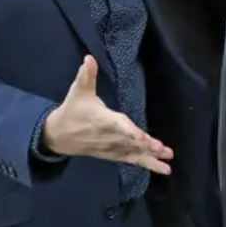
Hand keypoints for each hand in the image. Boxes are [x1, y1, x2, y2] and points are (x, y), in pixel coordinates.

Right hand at [40, 57, 172, 172]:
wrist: (58, 136)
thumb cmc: (72, 110)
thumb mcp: (78, 91)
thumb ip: (86, 75)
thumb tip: (89, 57)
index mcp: (102, 120)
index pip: (118, 126)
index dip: (130, 132)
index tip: (142, 137)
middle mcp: (108, 136)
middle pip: (129, 142)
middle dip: (146, 146)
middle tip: (162, 149)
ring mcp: (111, 148)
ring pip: (132, 154)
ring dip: (150, 158)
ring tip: (167, 162)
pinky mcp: (113, 155)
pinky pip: (130, 160)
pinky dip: (146, 164)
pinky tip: (162, 168)